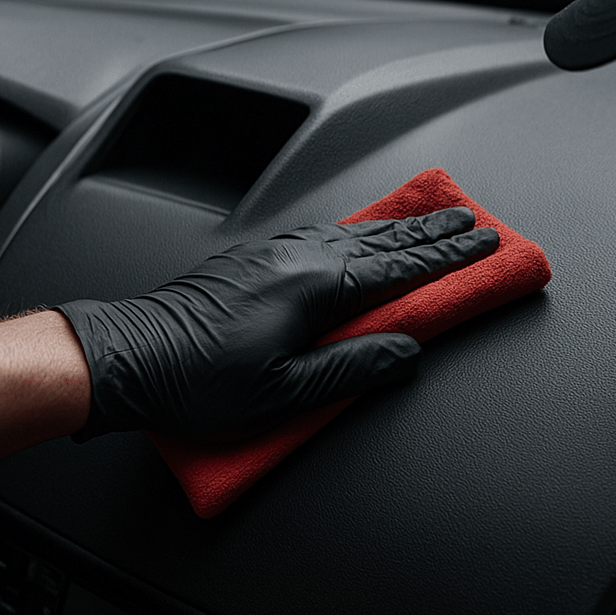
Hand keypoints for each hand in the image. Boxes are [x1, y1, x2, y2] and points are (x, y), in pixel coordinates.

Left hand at [56, 206, 498, 439]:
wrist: (129, 356)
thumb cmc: (197, 382)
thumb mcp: (287, 393)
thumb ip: (354, 367)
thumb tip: (405, 352)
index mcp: (314, 288)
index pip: (401, 269)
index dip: (449, 258)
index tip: (486, 243)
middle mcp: (296, 258)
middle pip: (382, 240)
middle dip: (434, 232)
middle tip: (474, 221)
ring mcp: (272, 253)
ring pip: (352, 232)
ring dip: (397, 228)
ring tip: (431, 222)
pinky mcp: (252, 259)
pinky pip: (322, 234)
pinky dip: (356, 232)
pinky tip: (360, 234)